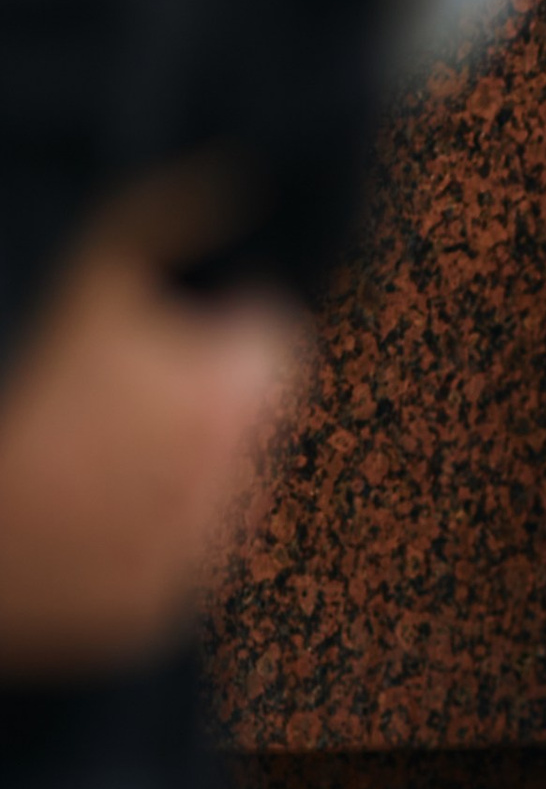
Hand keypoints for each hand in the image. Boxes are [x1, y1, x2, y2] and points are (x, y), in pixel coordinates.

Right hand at [0, 186, 311, 675]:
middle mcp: (229, 486)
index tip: (162, 323)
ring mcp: (186, 560)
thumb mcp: (86, 266)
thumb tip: (245, 171)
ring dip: (165, 469)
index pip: (276, 346)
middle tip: (103, 386)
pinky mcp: (143, 617)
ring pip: (205, 493)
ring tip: (73, 446)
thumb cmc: (9, 368)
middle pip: (242, 422)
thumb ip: (175, 210)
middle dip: (194, 399)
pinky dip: (126, 535)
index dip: (219, 325)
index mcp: (232, 399)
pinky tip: (62, 506)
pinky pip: (157, 559)